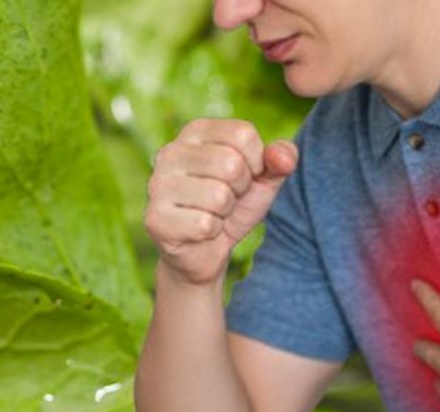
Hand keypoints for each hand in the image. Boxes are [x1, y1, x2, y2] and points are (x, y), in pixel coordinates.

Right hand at [144, 119, 296, 286]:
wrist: (204, 252)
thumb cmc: (231, 208)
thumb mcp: (262, 180)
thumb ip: (280, 160)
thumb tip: (284, 158)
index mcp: (194, 132)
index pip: (243, 134)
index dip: (256, 163)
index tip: (242, 177)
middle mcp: (169, 152)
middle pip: (231, 164)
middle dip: (240, 190)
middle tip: (225, 200)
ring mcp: (157, 185)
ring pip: (219, 196)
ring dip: (225, 213)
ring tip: (212, 214)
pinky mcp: (155, 218)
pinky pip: (204, 224)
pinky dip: (211, 232)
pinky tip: (199, 231)